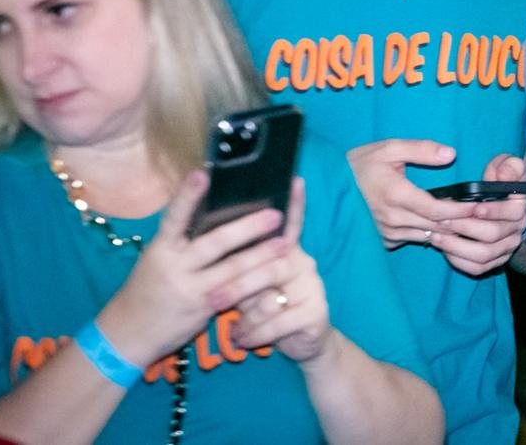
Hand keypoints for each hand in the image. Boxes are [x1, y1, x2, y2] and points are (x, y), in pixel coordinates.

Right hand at [95, 170, 292, 367]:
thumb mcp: (158, 259)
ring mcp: (188, 288)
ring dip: (260, 255)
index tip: (204, 173)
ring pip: (231, 269)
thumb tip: (220, 211)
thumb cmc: (150, 287)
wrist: (127, 334)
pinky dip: (255, 283)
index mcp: (161, 246)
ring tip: (285, 243)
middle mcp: (173, 265)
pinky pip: (234, 293)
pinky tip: (274, 274)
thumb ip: (183, 240)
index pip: (174, 216)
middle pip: (214, 242)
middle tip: (275, 213)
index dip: (188, 195)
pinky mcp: (202, 308)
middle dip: (247, 227)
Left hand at [231, 178, 335, 361]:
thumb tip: (209, 242)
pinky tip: (245, 340)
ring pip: (271, 298)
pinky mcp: (316, 312)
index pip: (289, 223)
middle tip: (214, 299)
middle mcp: (303, 263)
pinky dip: (256, 334)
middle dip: (240, 285)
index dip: (293, 203)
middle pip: (271, 265)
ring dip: (248, 318)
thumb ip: (238, 264)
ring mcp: (312, 287)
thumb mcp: (248, 285)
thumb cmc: (265, 309)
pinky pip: (278, 322)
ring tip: (235, 330)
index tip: (294, 179)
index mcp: (285, 251)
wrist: (300, 346)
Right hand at [346, 138, 474, 249]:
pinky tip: (442, 225)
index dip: (461, 210)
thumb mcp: (389, 148)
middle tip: (482, 215)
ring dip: (448, 230)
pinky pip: (414, 239)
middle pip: (437, 226)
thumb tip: (450, 154)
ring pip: (428, 236)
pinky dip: (430, 233)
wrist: (331, 186)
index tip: (479, 205)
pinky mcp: (384, 239)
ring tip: (468, 221)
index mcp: (396, 195)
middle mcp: (392, 218)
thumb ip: (421, 149)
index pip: (437, 210)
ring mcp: (387, 231)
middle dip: (460, 222)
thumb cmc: (361, 164)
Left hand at [432, 154, 525, 277]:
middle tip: (443, 221)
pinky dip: (460, 262)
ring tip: (436, 237)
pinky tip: (444, 250)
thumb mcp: (508, 165)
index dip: (493, 211)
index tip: (473, 208)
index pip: (512, 212)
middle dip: (465, 228)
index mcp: (521, 205)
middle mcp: (517, 229)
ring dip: (457, 247)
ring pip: (484, 255)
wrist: (503, 198)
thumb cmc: (501, 178)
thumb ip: (509, 166)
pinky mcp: (496, 259)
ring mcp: (507, 247)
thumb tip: (504, 175)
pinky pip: (478, 268)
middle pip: (493, 236)